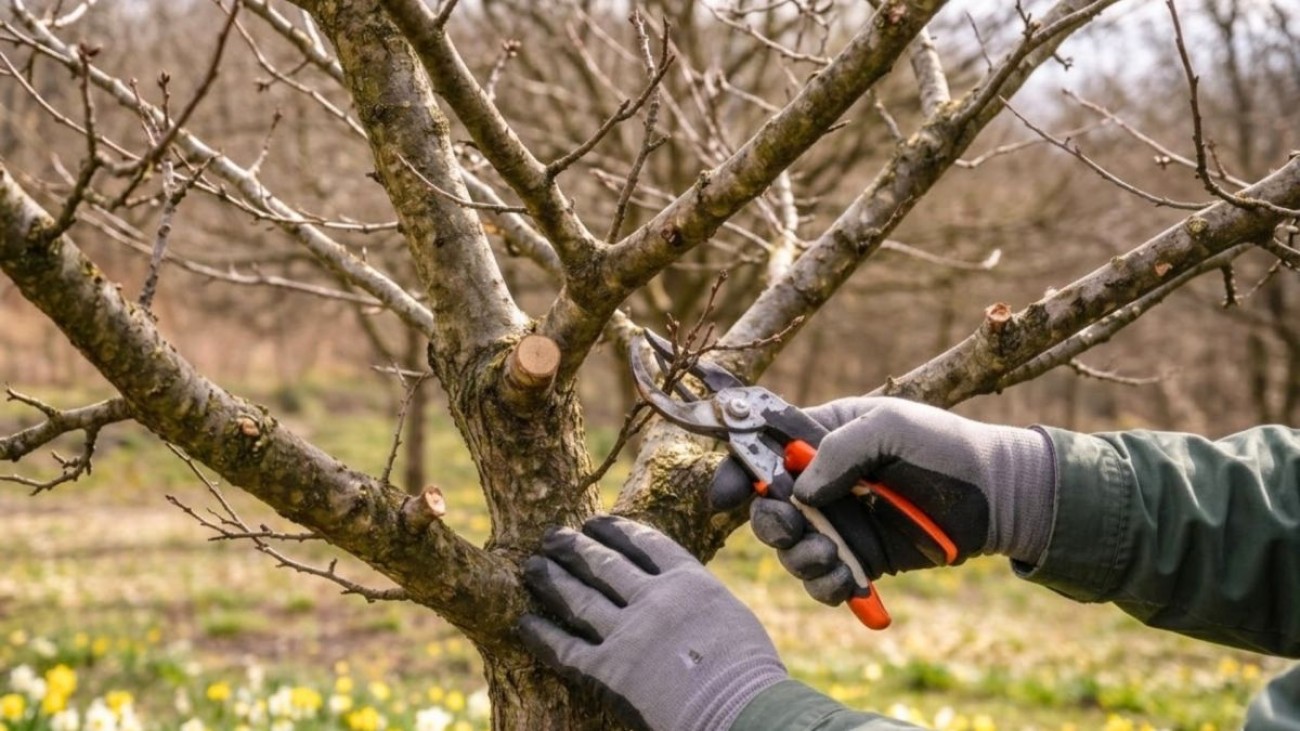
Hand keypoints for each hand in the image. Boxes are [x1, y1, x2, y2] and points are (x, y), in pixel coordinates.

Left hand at [517, 516, 787, 730]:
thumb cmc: (750, 674)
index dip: (615, 530)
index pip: (643, 543)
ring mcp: (629, 634)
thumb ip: (698, 599)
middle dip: (573, 548)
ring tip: (532, 568)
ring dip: (551, 580)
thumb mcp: (732, 617)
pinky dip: (542, 635)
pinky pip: (565, 649)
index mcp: (688, 581)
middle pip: (603, 564)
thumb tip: (680, 593)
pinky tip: (526, 623)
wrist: (744, 712)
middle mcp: (653, 599)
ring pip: (578, 598)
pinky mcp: (609, 672)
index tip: (595, 522)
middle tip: (551, 537)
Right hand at [710, 397, 1054, 604]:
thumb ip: (839, 449)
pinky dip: (825, 586)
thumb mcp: (890, 426)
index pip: (761, 452)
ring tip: (832, 555)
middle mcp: (821, 482)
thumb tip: (800, 491)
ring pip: (790, 549)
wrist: (996, 495)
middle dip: (770, 523)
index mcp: (820, 438)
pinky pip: (822, 581)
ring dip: (799, 557)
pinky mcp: (859, 559)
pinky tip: (846, 582)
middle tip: (793, 526)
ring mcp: (839, 523)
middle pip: (765, 508)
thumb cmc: (943, 446)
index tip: (724, 496)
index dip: (736, 471)